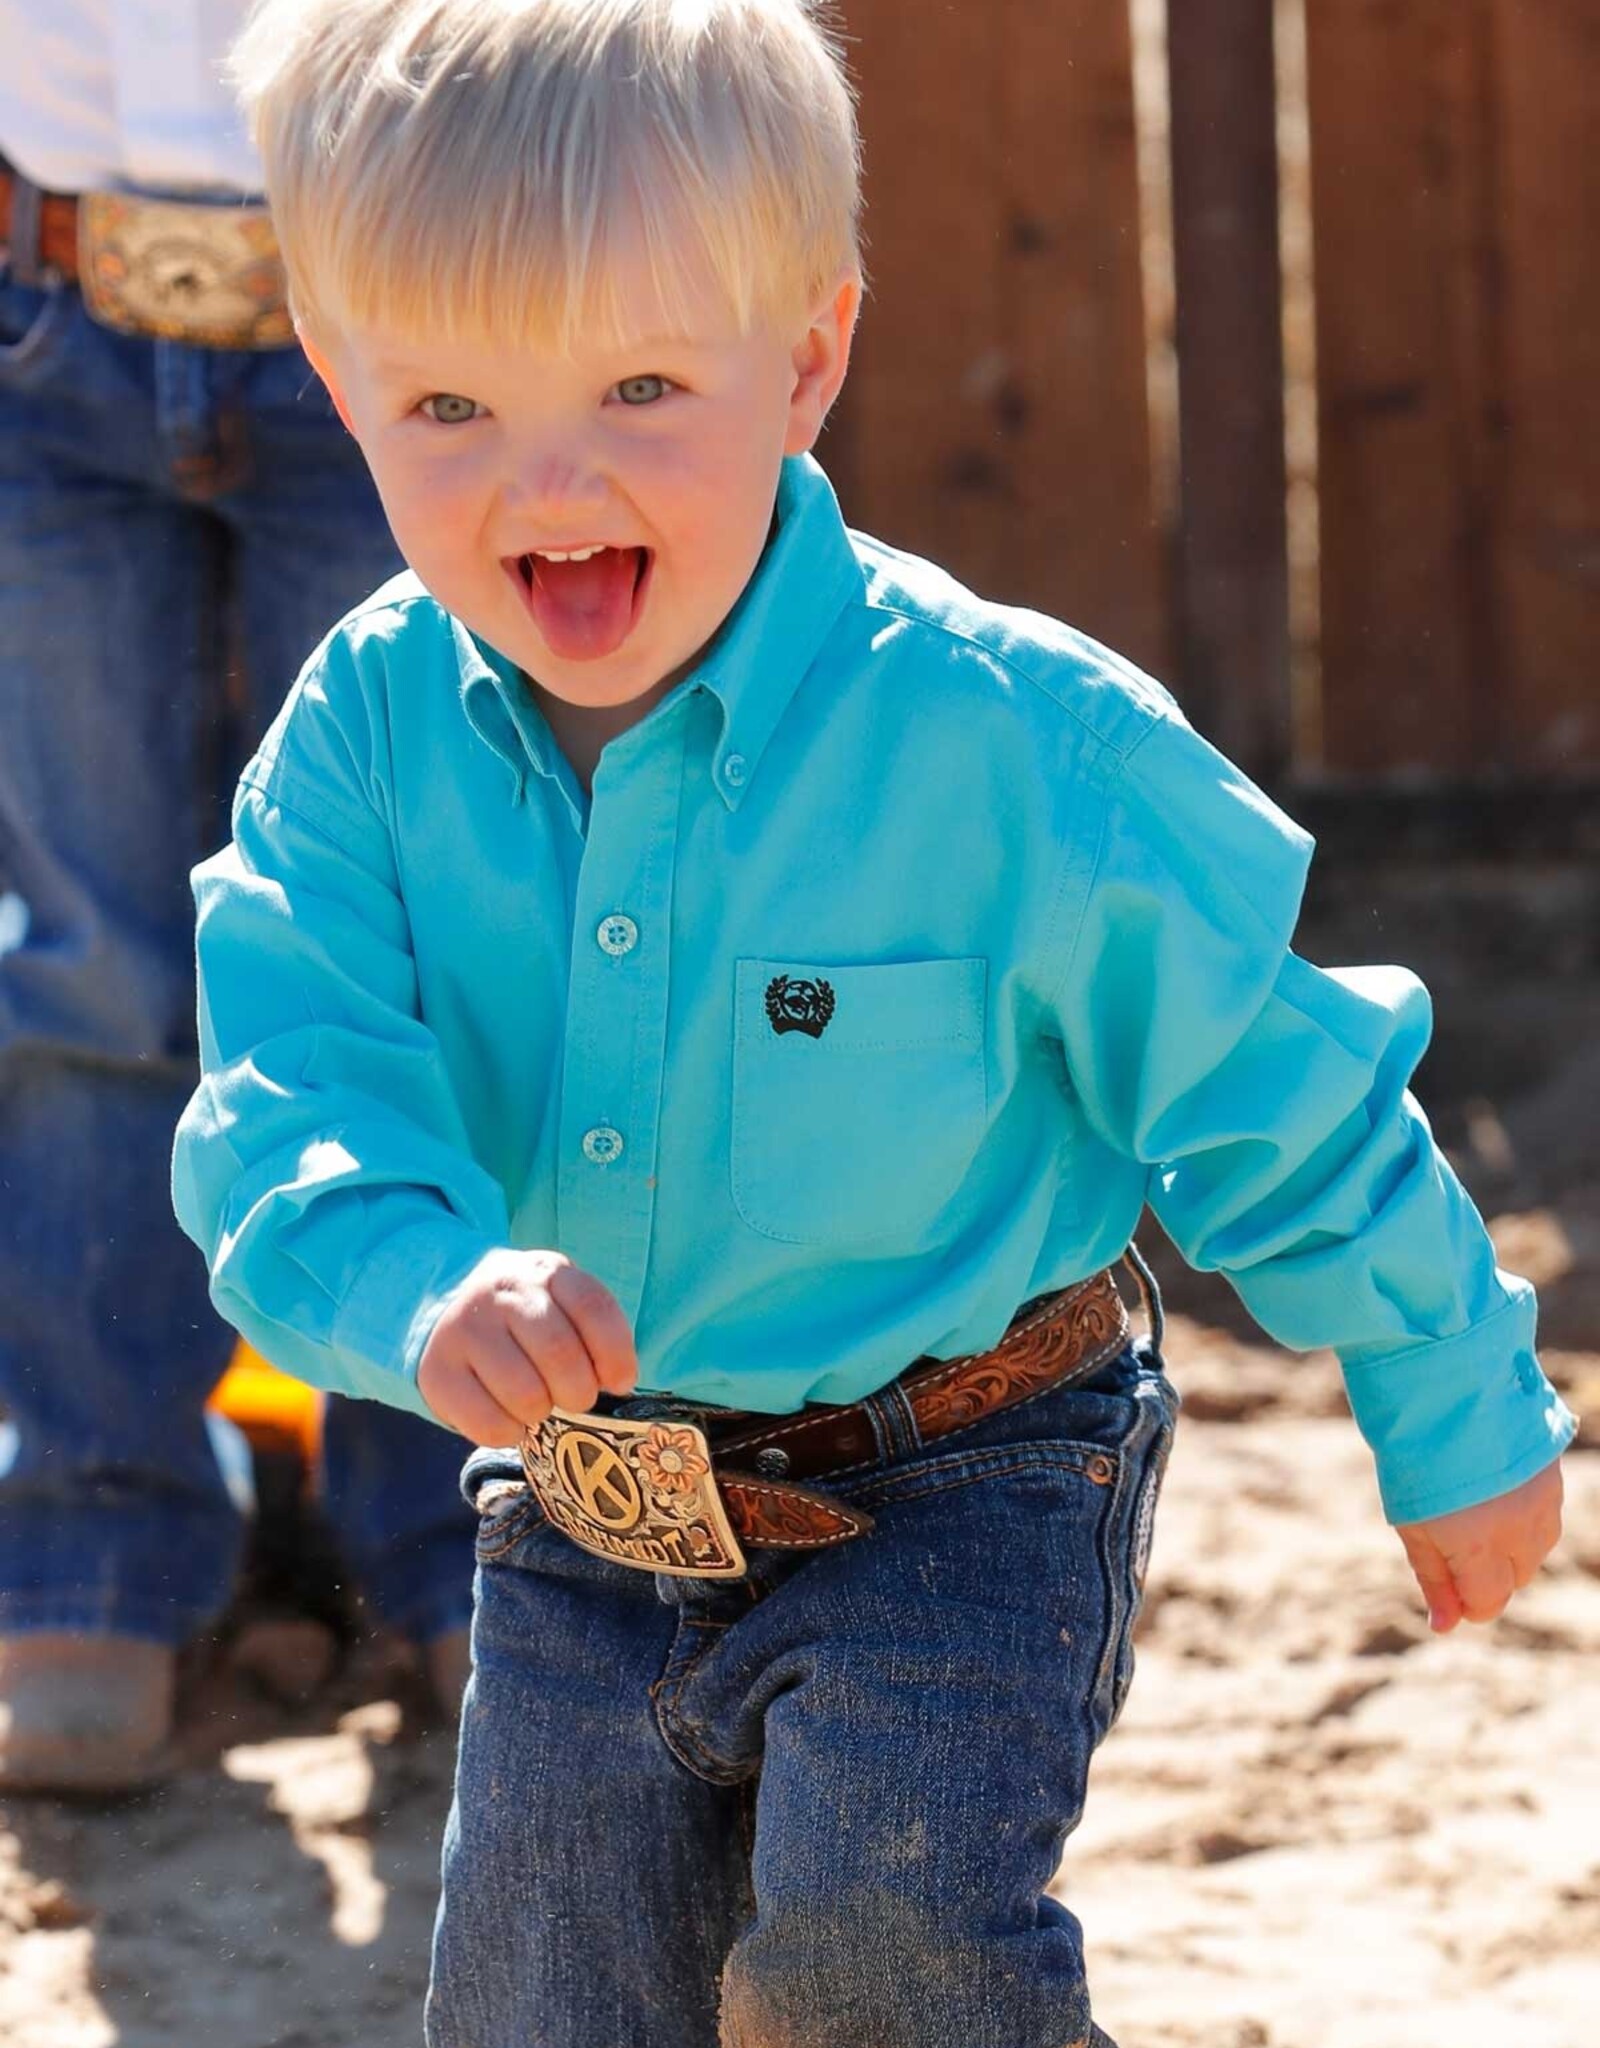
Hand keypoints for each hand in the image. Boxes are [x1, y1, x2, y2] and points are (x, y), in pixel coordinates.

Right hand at [417, 1249, 637, 1444]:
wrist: (455, 1306)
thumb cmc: (530, 1316)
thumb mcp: (564, 1302)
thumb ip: (596, 1331)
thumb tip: (619, 1381)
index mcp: (546, 1270)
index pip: (593, 1308)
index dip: (615, 1354)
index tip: (620, 1382)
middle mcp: (502, 1293)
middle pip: (559, 1354)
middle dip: (579, 1391)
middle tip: (575, 1398)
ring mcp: (465, 1329)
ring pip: (525, 1394)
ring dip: (542, 1412)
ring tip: (538, 1402)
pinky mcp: (437, 1372)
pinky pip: (489, 1423)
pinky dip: (511, 1432)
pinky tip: (510, 1417)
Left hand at [1395, 1459, 1564, 1632]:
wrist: (1448, 1386)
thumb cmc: (1417, 1457)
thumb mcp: (1411, 1522)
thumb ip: (1434, 1578)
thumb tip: (1445, 1627)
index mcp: (1479, 1550)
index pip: (1488, 1603)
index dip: (1467, 1600)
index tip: (1448, 1580)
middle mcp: (1519, 1533)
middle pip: (1514, 1578)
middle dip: (1487, 1571)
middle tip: (1453, 1530)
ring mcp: (1542, 1504)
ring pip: (1534, 1548)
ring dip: (1509, 1542)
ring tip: (1473, 1502)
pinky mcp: (1554, 1477)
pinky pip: (1545, 1516)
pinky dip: (1524, 1513)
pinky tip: (1496, 1485)